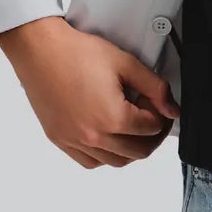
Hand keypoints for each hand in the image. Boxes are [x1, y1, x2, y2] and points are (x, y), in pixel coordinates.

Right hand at [0, 15, 180, 168]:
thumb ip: (155, 87)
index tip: (157, 102)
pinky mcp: (59, 139)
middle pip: (138, 152)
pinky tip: (108, 137)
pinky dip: (104, 155)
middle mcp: (93, 136)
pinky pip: (90, 162)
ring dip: (130, 149)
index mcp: (113, 118)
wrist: (39, 49)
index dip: (160, 113)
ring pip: (116, 162)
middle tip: (152, 117)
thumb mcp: (126, 63)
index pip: (152, 128)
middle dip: (152, 136)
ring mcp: (74, 141)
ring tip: (131, 128)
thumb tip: (172, 108)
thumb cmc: (76, 52)